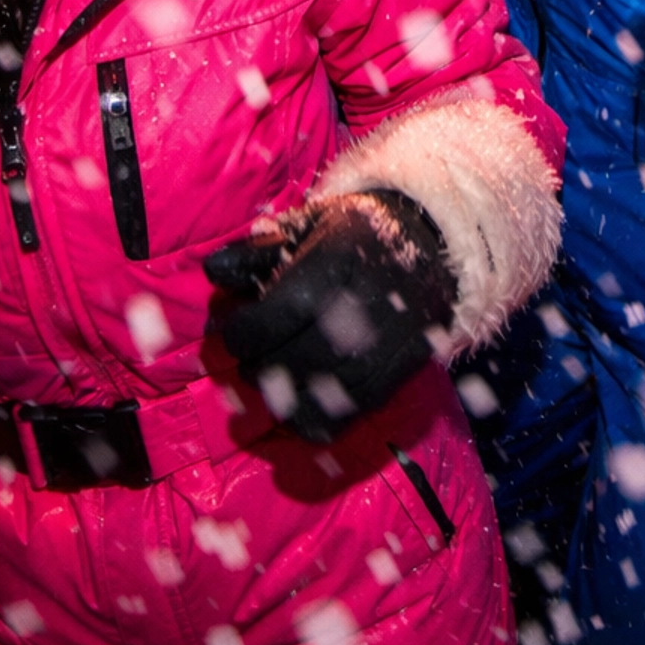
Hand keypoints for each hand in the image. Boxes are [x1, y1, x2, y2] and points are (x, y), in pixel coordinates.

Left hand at [205, 188, 456, 441]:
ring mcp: (388, 340)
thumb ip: (260, 251)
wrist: (431, 239)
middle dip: (258, 367)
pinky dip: (320, 418)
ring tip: (273, 383)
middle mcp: (363, 304)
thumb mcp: (309, 226)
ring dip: (285, 397)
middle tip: (248, 363)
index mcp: (335, 262)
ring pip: (321, 392)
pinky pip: (354, 410)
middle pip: (293, 358)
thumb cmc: (355, 232)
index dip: (242, 334)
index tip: (232, 334)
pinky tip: (302, 407)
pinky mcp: (405, 366)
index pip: (274, 316)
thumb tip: (213, 270)